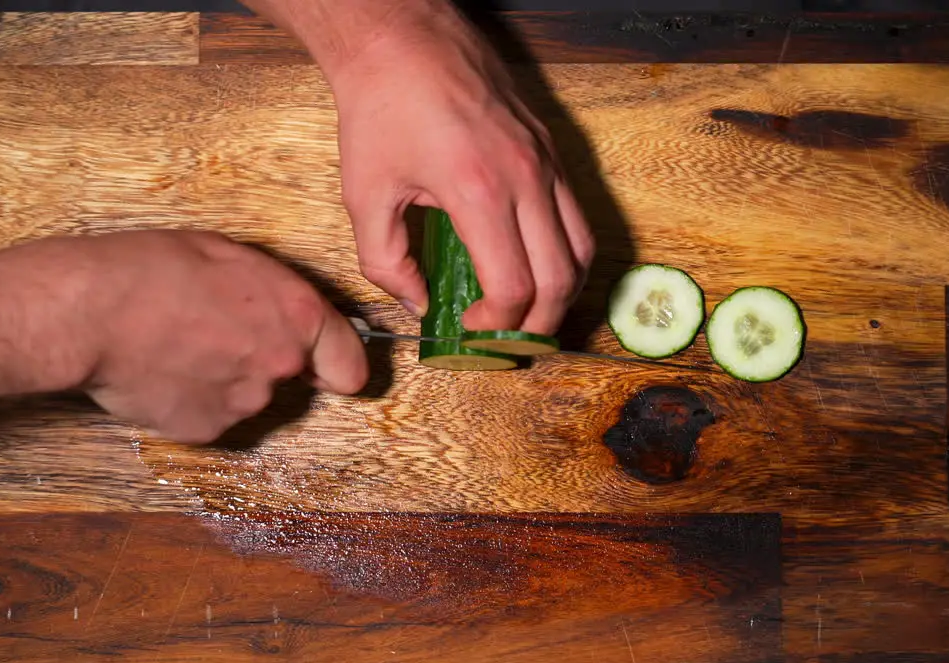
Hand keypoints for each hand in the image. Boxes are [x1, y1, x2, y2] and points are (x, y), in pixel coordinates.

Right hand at [66, 230, 367, 443]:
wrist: (88, 311)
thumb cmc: (150, 269)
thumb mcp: (227, 255)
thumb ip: (273, 294)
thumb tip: (286, 316)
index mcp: (297, 316)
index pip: (349, 364)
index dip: (336, 365)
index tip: (327, 369)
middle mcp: (281, 364)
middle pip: (290, 376)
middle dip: (261, 359)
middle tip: (213, 333)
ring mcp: (244, 403)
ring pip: (246, 397)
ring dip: (223, 379)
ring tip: (176, 347)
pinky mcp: (205, 430)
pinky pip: (208, 417)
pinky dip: (189, 401)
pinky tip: (160, 372)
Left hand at [326, 9, 594, 335]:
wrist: (402, 38)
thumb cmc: (380, 109)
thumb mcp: (366, 195)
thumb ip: (387, 263)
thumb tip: (417, 304)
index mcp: (478, 193)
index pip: (515, 288)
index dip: (498, 326)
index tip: (471, 328)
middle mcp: (526, 178)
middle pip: (561, 279)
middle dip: (539, 323)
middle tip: (509, 338)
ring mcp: (546, 160)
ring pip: (583, 247)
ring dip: (562, 290)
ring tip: (530, 309)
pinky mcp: (550, 147)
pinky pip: (576, 213)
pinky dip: (566, 251)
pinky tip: (536, 262)